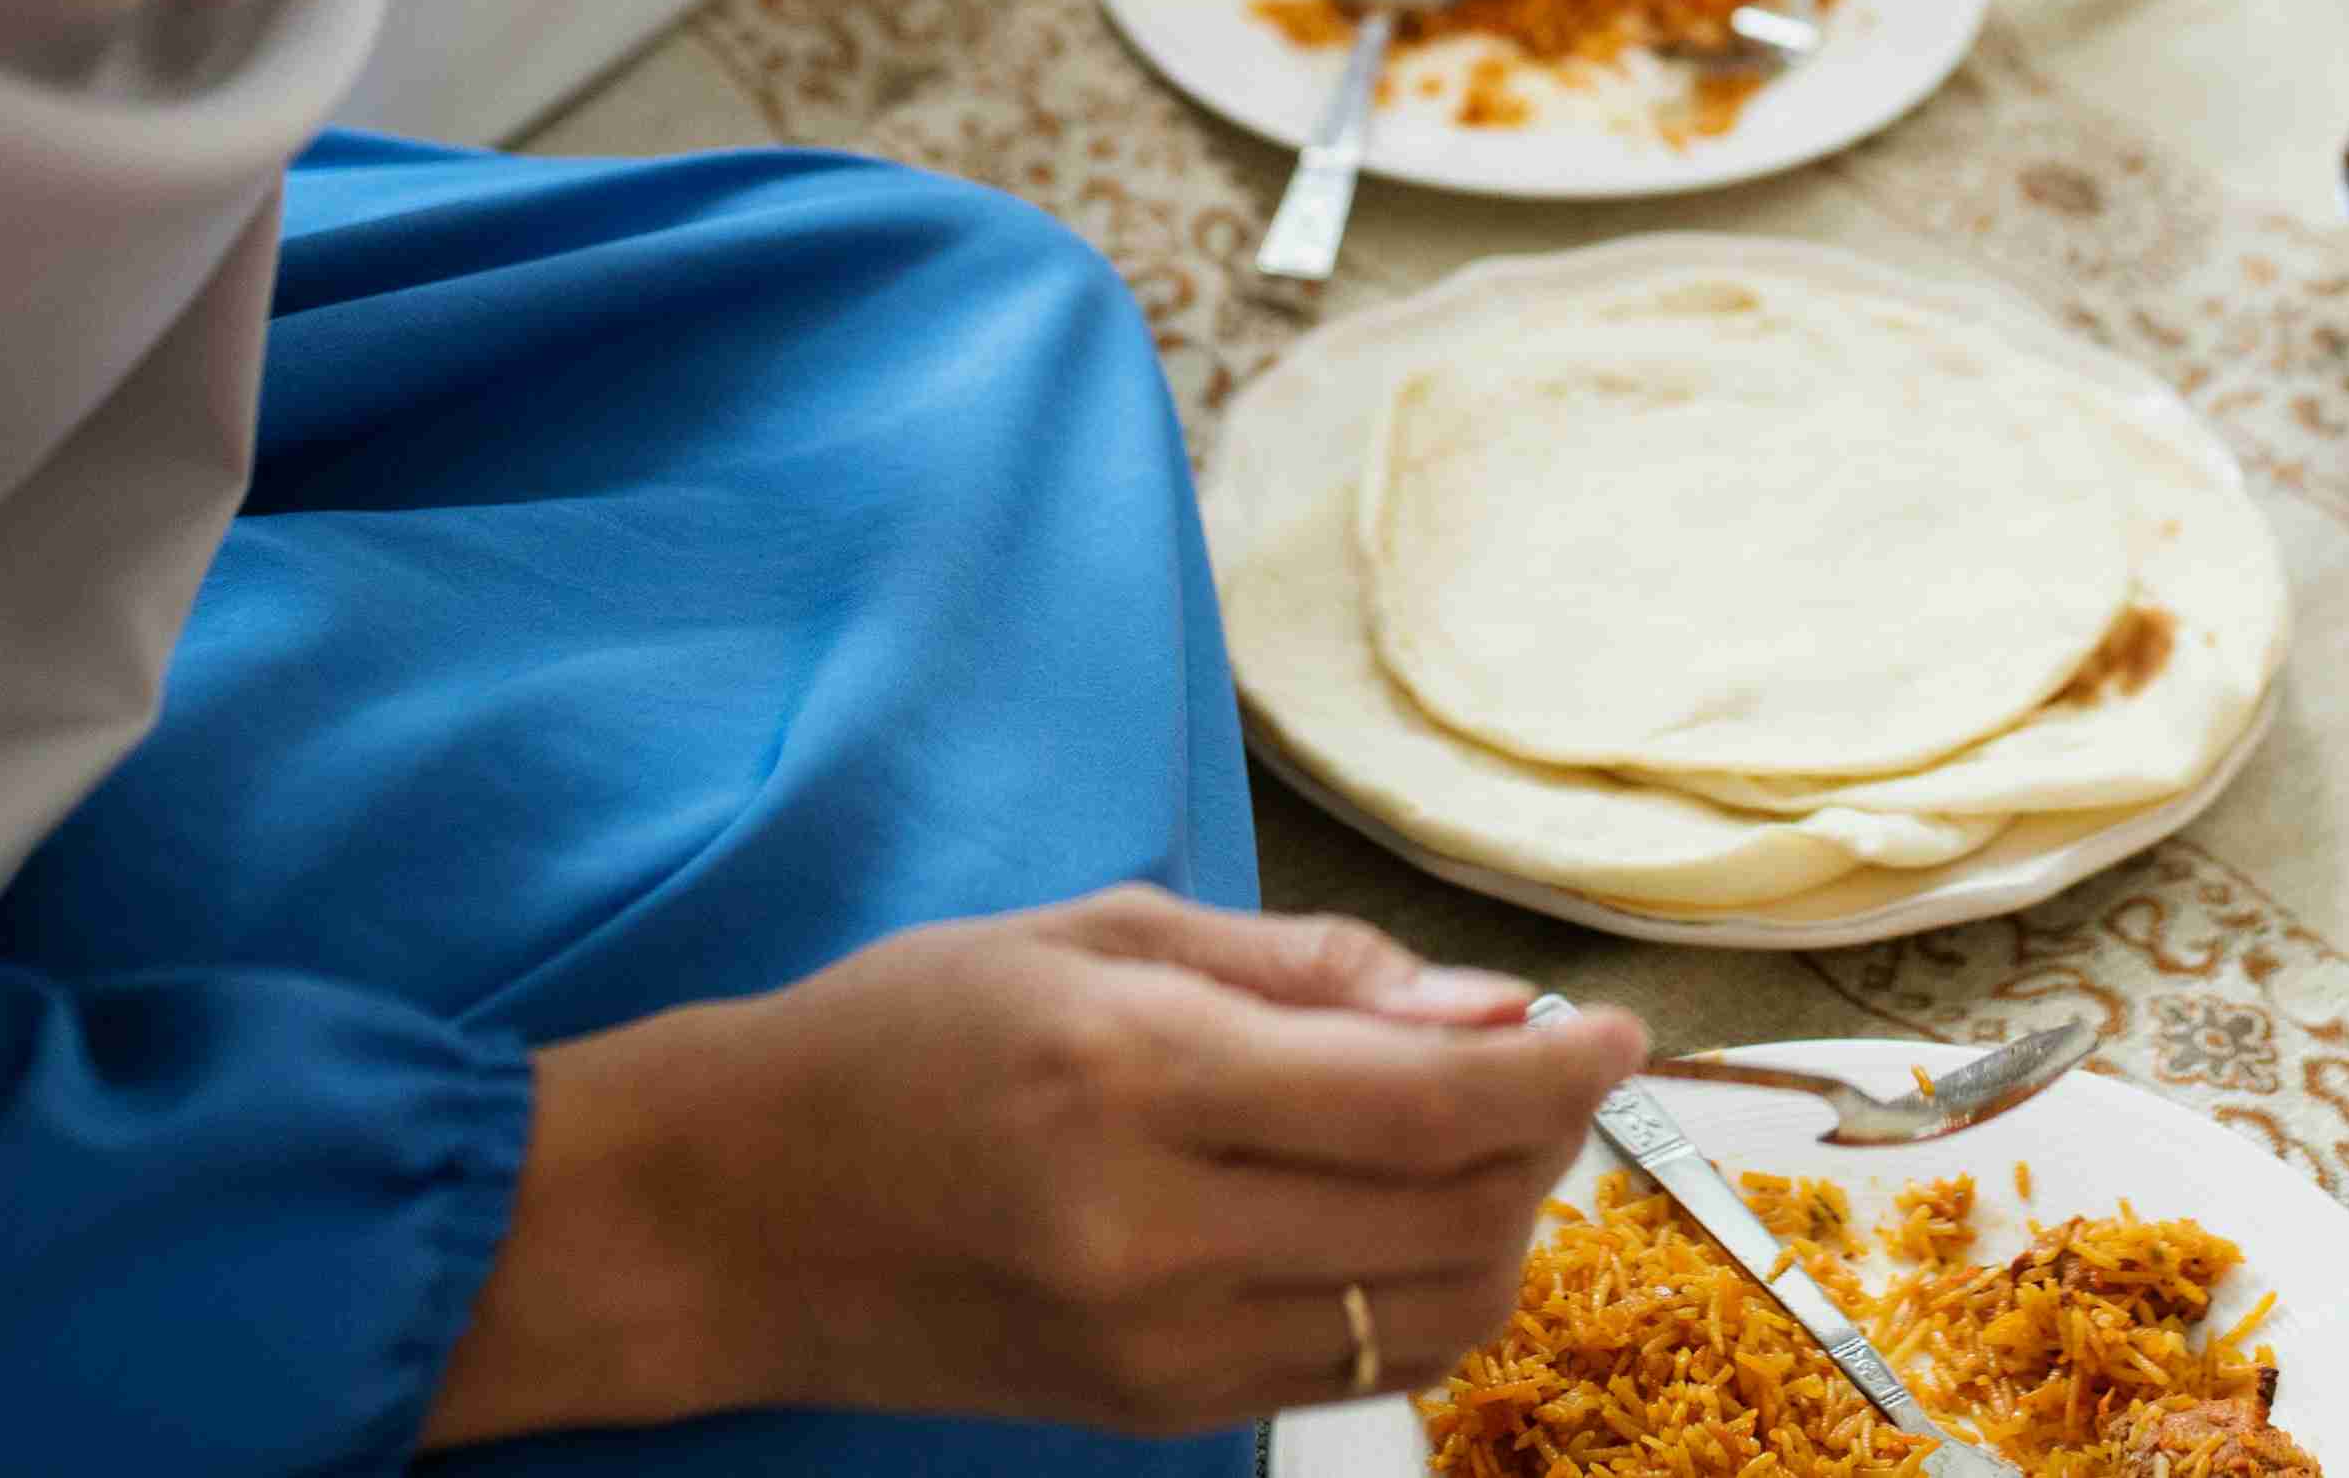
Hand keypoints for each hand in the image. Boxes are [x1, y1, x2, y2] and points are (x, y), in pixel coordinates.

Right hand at [424, 896, 1642, 1448]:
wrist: (731, 1219)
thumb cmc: (903, 1036)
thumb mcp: (1100, 934)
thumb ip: (1307, 974)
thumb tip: (1484, 1013)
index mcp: (1140, 1082)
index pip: (1425, 1104)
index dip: (1557, 1071)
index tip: (1617, 1029)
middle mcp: (1158, 1235)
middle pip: (1456, 1213)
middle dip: (1544, 1136)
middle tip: (1548, 1066)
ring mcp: (1159, 1347)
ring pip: (1432, 1307)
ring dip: (1502, 1219)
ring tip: (1477, 1134)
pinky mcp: (1156, 1414)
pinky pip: (1358, 1365)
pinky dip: (1423, 1287)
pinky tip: (1403, 1211)